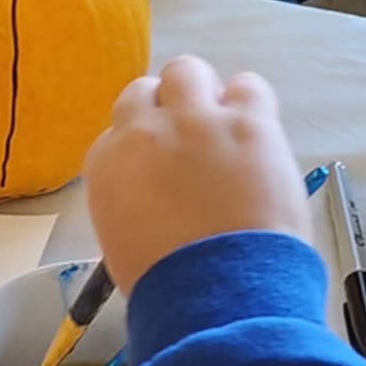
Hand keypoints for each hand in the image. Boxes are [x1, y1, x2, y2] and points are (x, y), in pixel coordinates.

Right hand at [83, 55, 311, 292]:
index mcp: (108, 164)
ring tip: (224, 127)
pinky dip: (250, 102)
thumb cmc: (170, 284)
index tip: (163, 160)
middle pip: (146, 90)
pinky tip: (256, 130)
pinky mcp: (246, 121)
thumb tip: (155, 187)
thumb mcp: (123, 241)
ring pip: (188, 71)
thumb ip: (131, 198)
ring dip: (203, 94)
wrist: (218, 293)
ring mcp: (197, 121)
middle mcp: (145, 131)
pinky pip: (247, 84)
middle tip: (192, 138)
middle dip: (167, 109)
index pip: (119, 130)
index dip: (145, 142)